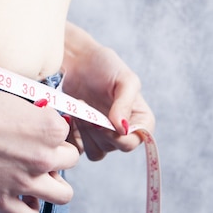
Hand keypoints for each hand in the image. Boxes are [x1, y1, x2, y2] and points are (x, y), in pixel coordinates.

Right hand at [0, 80, 79, 212]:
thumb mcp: (9, 99)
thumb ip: (32, 116)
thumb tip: (38, 124)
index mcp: (49, 127)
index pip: (67, 133)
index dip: (50, 131)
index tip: (35, 130)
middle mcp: (43, 156)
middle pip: (69, 161)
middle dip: (55, 156)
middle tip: (34, 151)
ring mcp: (24, 182)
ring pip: (63, 194)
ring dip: (51, 184)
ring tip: (34, 176)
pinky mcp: (1, 201)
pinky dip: (29, 208)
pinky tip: (19, 196)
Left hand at [61, 23, 154, 160]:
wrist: (78, 61)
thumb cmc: (105, 66)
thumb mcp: (124, 80)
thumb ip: (125, 104)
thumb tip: (123, 129)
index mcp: (141, 121)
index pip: (132, 142)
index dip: (116, 137)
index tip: (100, 121)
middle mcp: (124, 132)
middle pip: (112, 147)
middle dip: (96, 129)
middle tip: (86, 106)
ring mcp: (103, 135)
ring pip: (95, 151)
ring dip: (84, 131)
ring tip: (80, 109)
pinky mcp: (85, 135)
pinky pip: (80, 149)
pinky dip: (74, 136)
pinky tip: (71, 116)